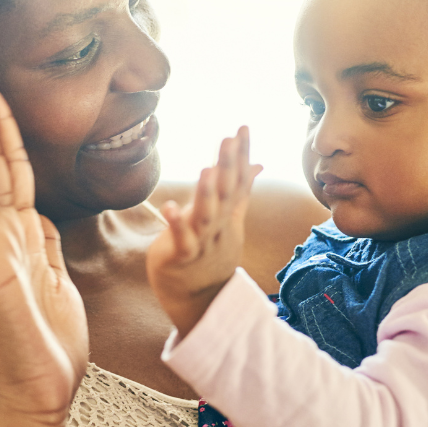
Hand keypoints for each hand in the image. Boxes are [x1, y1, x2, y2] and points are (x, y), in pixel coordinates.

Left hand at [146, 126, 261, 336]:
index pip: (238, 181)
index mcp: (228, 216)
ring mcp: (203, 243)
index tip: (242, 127)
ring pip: (207, 218)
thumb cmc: (209, 253)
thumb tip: (258, 164)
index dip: (241, 156)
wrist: (198, 298)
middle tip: (228, 140)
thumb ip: (242, 191)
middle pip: (225, 195)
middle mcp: (219, 227)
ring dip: (207, 195)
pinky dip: (177, 225)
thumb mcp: (229, 220)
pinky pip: (182, 242)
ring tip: (207, 170)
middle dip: (227, 167)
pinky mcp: (182, 258)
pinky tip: (169, 207)